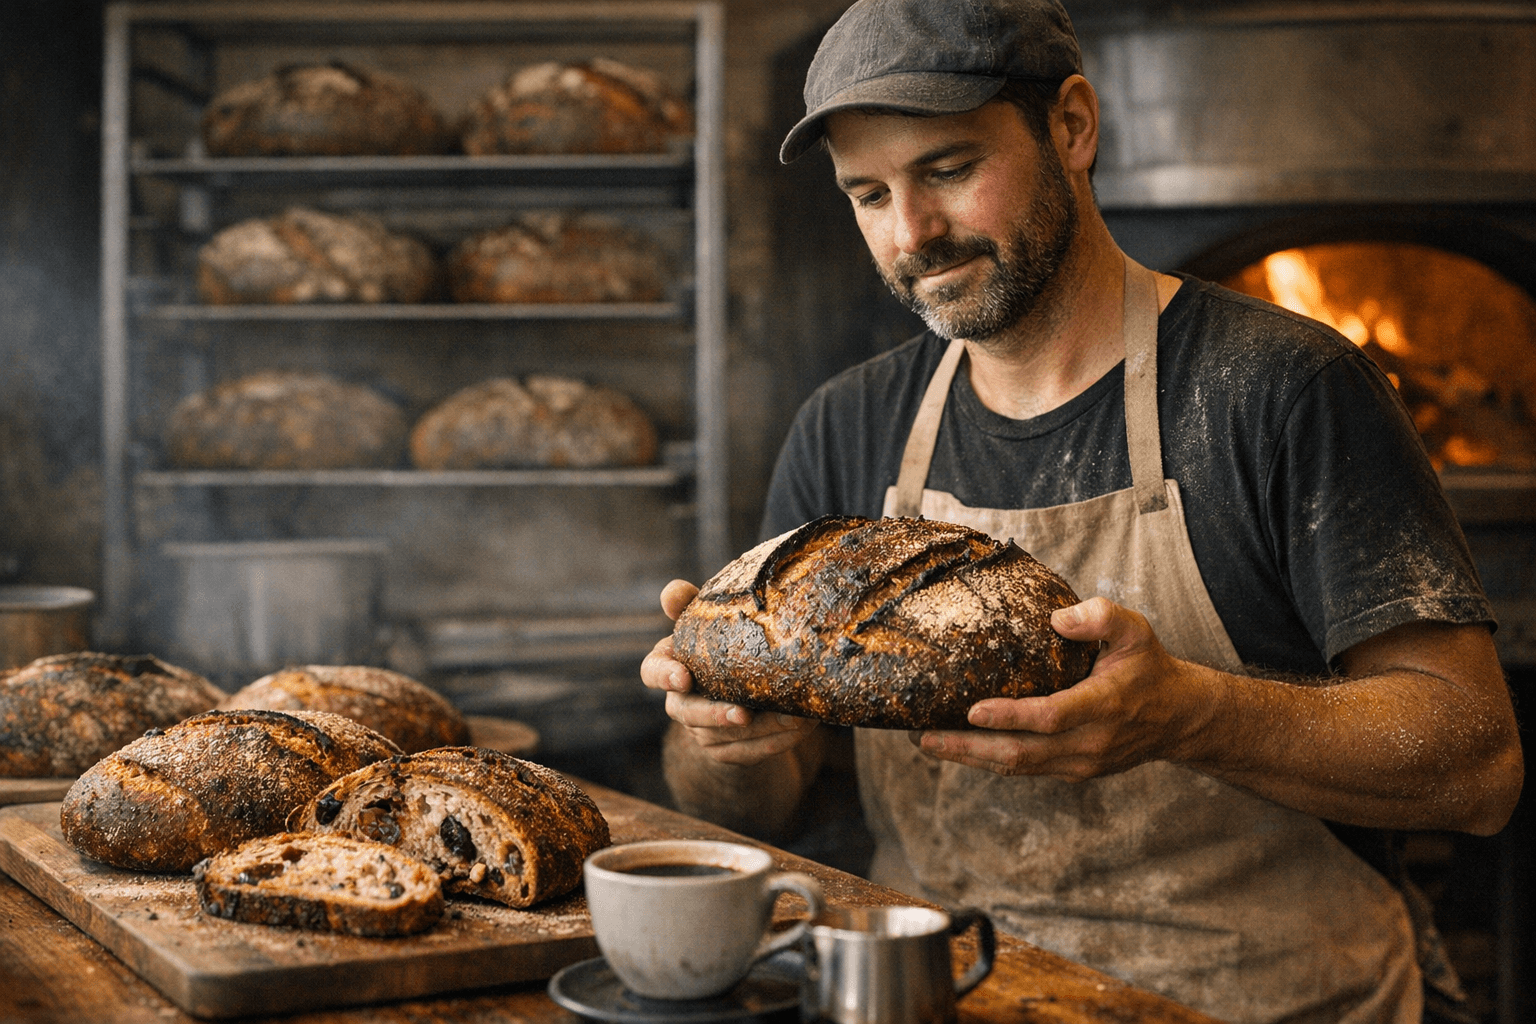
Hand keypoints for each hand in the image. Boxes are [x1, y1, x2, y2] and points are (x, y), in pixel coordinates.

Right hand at [641, 578, 816, 765]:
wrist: (743, 689)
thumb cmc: (722, 643)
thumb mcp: (708, 620)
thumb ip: (690, 603)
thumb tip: (672, 591)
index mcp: (671, 666)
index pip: (652, 671)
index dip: (664, 676)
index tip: (684, 676)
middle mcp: (681, 702)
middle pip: (687, 714)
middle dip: (714, 716)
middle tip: (743, 715)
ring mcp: (702, 731)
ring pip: (725, 737)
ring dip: (760, 729)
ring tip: (794, 716)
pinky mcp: (727, 751)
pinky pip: (749, 752)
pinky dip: (776, 742)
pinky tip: (801, 728)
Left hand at [911, 597, 1212, 779]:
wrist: (1177, 717)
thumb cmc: (1147, 667)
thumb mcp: (1135, 630)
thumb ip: (1100, 616)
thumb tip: (1056, 618)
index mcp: (1103, 706)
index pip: (1050, 717)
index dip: (1010, 717)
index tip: (972, 710)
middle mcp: (1089, 742)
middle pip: (1021, 752)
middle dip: (969, 748)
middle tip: (924, 737)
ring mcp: (1080, 762)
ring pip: (1018, 766)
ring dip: (971, 758)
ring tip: (928, 743)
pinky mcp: (1072, 770)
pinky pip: (1025, 768)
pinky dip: (989, 760)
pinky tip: (960, 748)